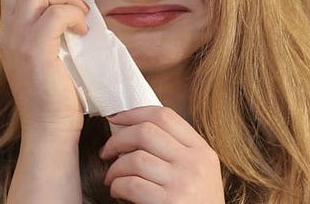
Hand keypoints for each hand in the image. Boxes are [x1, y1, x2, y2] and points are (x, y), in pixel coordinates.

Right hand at [0, 0, 89, 136]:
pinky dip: (74, 16)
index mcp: (10, 29)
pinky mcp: (34, 50)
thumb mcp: (52, 52)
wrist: (51, 129)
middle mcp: (7, 30)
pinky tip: (83, 32)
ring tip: (83, 15)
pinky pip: (55, 14)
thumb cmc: (59, 94)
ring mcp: (17, 39)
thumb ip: (54, 26)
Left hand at [100, 107, 222, 202]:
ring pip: (134, 159)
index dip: (134, 114)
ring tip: (112, 179)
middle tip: (107, 152)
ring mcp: (183, 183)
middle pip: (146, 132)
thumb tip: (134, 130)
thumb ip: (176, 151)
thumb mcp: (199, 174)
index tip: (116, 120)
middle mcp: (195, 163)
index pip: (164, 116)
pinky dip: (117, 186)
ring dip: (115, 169)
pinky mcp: (168, 202)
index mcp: (202, 151)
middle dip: (117, 140)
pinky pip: (130, 184)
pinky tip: (118, 193)